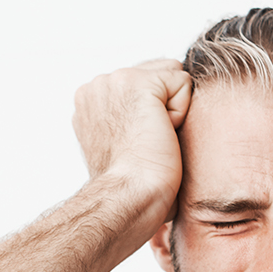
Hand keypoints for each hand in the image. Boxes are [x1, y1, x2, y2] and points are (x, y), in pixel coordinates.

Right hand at [73, 59, 191, 219]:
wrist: (131, 197)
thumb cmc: (133, 188)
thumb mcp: (123, 147)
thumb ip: (129, 119)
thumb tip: (159, 115)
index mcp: (90, 101)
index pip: (141, 82)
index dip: (155, 113)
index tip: (138, 146)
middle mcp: (96, 86)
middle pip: (158, 74)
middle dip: (163, 109)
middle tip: (147, 146)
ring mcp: (114, 80)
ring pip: (171, 78)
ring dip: (172, 113)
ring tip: (152, 141)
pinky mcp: (139, 83)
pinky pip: (182, 82)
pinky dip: (181, 113)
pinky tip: (161, 135)